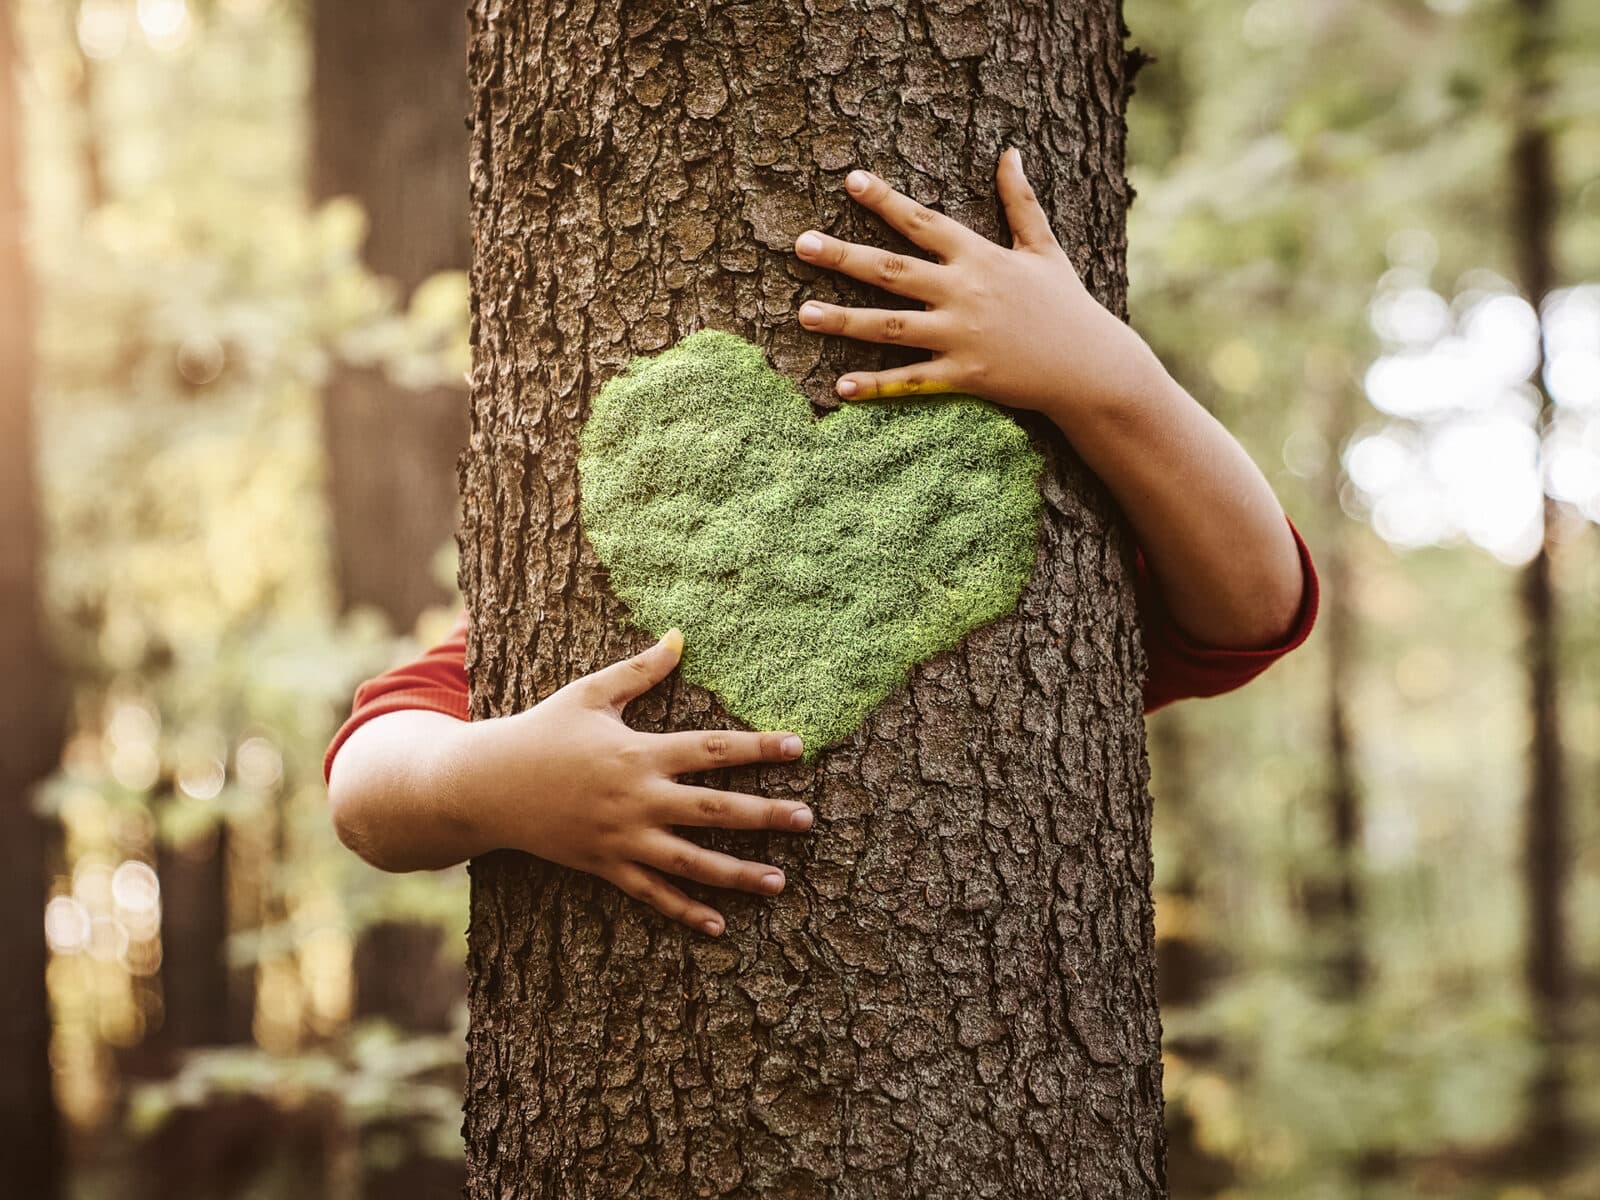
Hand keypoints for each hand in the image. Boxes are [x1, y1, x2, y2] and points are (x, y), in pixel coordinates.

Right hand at [451, 629, 812, 936]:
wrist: (484, 785)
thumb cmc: (540, 732)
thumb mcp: (589, 694)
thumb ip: (640, 671)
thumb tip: (680, 636)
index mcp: (639, 752)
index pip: (712, 749)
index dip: (758, 747)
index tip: (798, 747)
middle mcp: (637, 799)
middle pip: (713, 809)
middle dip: (764, 815)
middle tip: (808, 819)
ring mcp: (621, 838)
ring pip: (690, 861)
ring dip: (737, 873)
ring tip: (779, 882)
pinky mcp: (604, 866)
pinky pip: (650, 894)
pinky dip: (684, 911)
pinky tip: (719, 925)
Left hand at [793, 148, 1164, 419]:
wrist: (1092, 367)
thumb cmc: (1066, 306)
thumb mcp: (1045, 248)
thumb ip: (1021, 202)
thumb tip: (1010, 152)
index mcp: (980, 257)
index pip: (923, 222)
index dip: (886, 200)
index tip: (850, 180)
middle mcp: (965, 292)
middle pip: (892, 270)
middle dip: (843, 256)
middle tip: (801, 244)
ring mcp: (962, 336)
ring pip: (890, 326)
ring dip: (844, 320)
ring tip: (803, 314)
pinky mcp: (965, 376)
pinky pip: (912, 381)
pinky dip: (877, 385)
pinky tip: (840, 387)